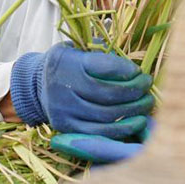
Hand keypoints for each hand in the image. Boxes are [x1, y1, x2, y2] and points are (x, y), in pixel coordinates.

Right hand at [9, 43, 152, 138]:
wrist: (37, 84)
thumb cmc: (68, 63)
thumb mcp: (79, 49)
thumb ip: (103, 55)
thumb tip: (135, 69)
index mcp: (67, 63)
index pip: (104, 67)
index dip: (127, 70)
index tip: (139, 71)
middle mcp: (63, 88)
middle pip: (108, 94)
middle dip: (134, 91)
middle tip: (147, 86)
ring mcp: (64, 111)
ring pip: (106, 116)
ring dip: (133, 111)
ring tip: (146, 103)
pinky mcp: (67, 128)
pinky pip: (99, 133)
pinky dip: (121, 129)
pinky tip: (136, 122)